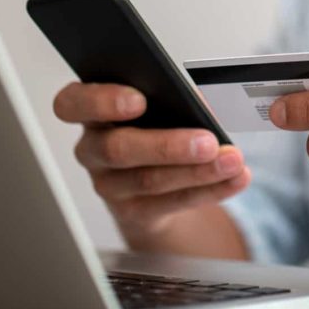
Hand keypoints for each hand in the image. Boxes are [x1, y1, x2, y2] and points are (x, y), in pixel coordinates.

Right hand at [53, 82, 251, 236]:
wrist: (150, 176)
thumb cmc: (150, 124)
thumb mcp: (155, 103)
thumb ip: (168, 96)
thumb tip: (197, 104)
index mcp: (90, 111)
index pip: (73, 103)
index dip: (103, 102)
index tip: (138, 100)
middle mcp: (92, 149)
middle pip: (118, 148)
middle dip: (167, 146)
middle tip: (207, 141)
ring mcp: (109, 184)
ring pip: (149, 180)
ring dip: (197, 172)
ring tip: (231, 161)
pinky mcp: (133, 212)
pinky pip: (172, 203)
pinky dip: (210, 190)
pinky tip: (235, 179)